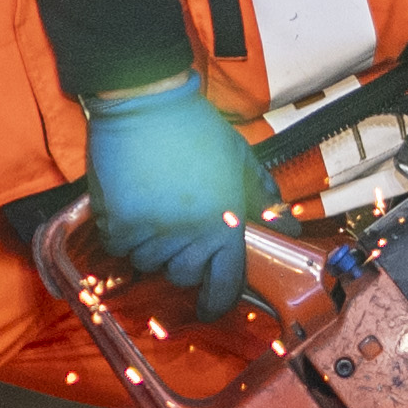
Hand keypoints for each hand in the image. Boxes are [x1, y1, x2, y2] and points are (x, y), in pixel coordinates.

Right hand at [71, 71, 264, 302]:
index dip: (217, 301)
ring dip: (152, 246)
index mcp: (224, 226)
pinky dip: (124, 232)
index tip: (210, 305)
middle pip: (183, 276)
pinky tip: (133, 203)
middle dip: (183, 260)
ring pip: (149, 263)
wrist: (147, 102)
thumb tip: (289, 228)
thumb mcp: (240, 162)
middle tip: (182, 230)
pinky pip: (120, 246)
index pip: (224, 285)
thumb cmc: (197, 130)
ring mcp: (151, 233)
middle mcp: (189, 237)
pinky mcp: (118, 223)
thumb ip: (264, 200)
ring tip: (157, 209)